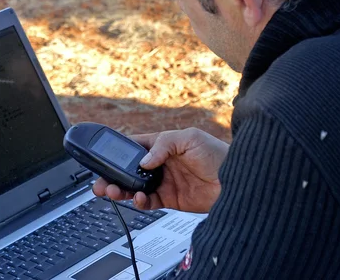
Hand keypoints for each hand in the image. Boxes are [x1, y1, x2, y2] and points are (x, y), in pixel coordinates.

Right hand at [92, 127, 228, 212]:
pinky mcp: (170, 200)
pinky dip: (139, 202)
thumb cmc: (219, 154)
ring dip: (121, 189)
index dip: (118, 152)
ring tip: (113, 191)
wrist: (239, 182)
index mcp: (162, 145)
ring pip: (134, 187)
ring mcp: (164, 182)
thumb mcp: (190, 138)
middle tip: (101, 182)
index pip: (134, 146)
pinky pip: (148, 202)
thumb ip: (163, 144)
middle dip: (112, 175)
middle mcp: (161, 164)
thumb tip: (144, 160)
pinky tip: (138, 198)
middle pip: (129, 170)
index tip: (104, 158)